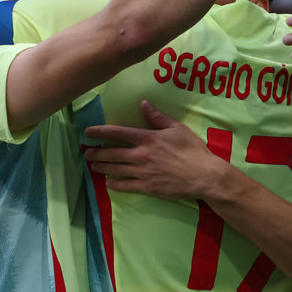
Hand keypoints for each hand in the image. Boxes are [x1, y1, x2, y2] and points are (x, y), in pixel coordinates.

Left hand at [84, 101, 229, 199]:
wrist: (204, 175)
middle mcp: (140, 155)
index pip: (117, 132)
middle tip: (87, 153)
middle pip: (111, 153)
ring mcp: (142, 172)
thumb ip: (158, 117)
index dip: (99, 131)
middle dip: (96, 153)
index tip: (88, 132)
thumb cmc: (193, 150)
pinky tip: (108, 183)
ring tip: (93, 166)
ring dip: (101, 167)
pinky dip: (114, 184)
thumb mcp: (177, 128)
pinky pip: (125, 185)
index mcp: (147, 138)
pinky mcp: (147, 187)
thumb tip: (143, 104)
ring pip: (115, 169)